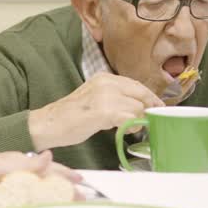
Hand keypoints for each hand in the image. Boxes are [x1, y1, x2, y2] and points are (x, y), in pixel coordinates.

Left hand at [0, 150, 80, 203]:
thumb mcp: (1, 167)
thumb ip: (26, 164)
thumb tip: (50, 155)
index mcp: (18, 162)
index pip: (49, 168)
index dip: (66, 175)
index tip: (83, 183)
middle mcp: (15, 169)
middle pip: (45, 178)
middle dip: (63, 187)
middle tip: (79, 198)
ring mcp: (6, 180)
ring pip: (35, 186)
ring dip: (51, 194)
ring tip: (64, 203)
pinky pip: (23, 194)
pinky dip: (35, 199)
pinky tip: (38, 205)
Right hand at [27, 73, 164, 150]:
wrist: (49, 124)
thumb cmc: (70, 116)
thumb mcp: (95, 99)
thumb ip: (115, 99)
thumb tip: (139, 108)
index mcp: (104, 78)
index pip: (136, 85)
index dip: (149, 97)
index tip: (158, 107)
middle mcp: (106, 82)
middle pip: (141, 94)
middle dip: (148, 108)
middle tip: (150, 121)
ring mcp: (105, 96)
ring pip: (137, 106)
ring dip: (138, 120)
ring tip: (130, 128)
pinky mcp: (104, 111)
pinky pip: (129, 118)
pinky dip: (131, 126)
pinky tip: (125, 130)